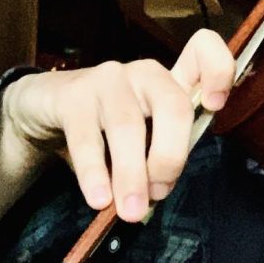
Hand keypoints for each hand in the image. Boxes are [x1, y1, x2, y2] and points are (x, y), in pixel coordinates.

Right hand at [0, 29, 234, 221]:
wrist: (45, 108)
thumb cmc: (109, 126)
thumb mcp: (145, 137)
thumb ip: (160, 158)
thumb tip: (158, 193)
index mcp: (172, 84)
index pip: (202, 52)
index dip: (218, 71)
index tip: (216, 106)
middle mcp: (146, 74)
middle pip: (173, 105)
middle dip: (170, 156)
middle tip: (159, 193)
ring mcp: (109, 80)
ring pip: (128, 125)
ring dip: (131, 173)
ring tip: (130, 209)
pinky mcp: (73, 94)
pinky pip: (87, 138)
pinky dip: (94, 172)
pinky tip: (99, 198)